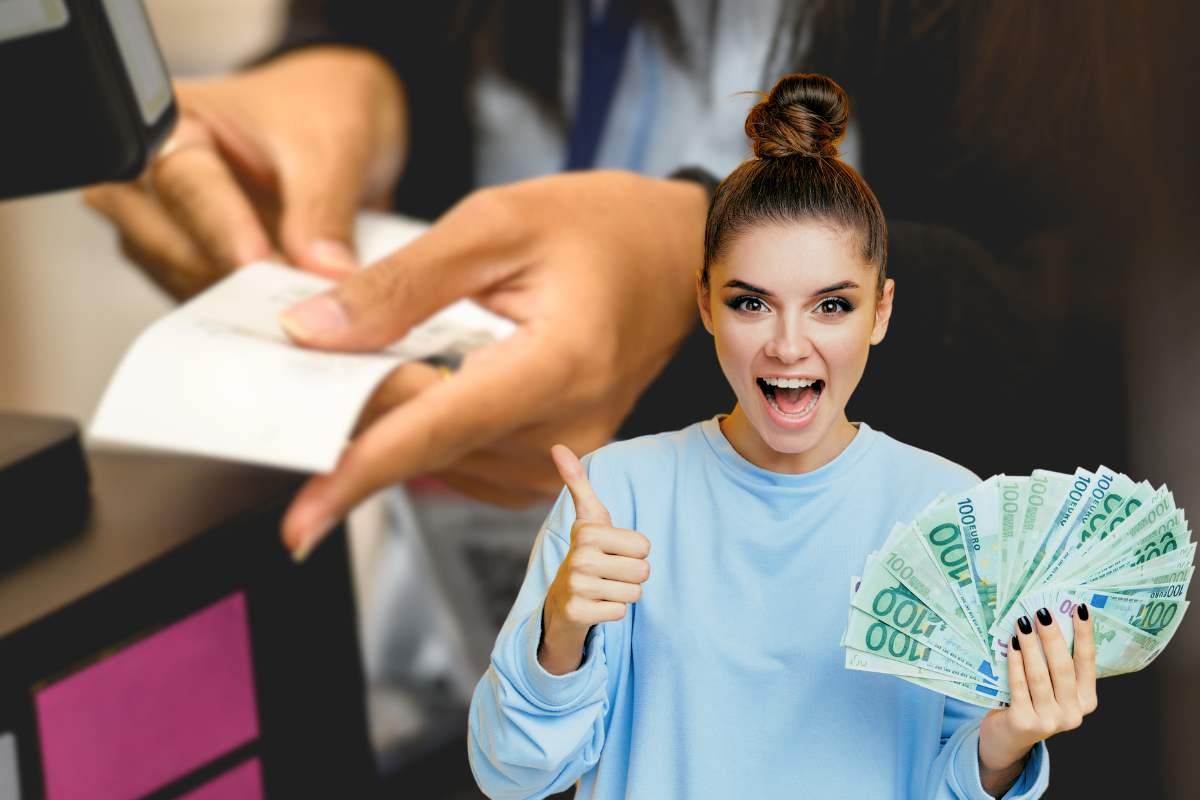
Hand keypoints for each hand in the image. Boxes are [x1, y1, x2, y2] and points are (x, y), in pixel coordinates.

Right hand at [83, 46, 406, 298]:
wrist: (337, 131)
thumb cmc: (320, 112)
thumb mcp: (334, 147)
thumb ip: (323, 209)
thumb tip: (321, 272)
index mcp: (171, 122)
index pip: (184, 184)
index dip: (223, 228)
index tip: (257, 263)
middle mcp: (151, 174)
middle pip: (166, 242)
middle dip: (231, 272)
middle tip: (295, 293)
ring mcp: (164, 225)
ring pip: (182, 278)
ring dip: (241, 297)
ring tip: (301, 301)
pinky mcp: (188, 266)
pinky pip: (205, 299)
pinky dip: (247, 308)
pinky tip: (289, 307)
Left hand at [277, 170, 705, 555]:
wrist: (674, 256)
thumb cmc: (597, 228)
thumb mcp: (495, 224)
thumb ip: (400, 282)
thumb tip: (312, 332)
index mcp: (557, 364)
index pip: (438, 430)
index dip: (360, 475)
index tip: (300, 522)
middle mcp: (569, 427)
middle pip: (430, 447)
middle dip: (361, 416)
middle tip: (311, 371)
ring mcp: (568, 453)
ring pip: (443, 461)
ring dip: (399, 420)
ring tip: (393, 357)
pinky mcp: (558, 463)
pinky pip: (469, 465)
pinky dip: (433, 432)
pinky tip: (432, 385)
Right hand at [537, 445, 650, 674]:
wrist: (561, 600)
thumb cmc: (586, 552)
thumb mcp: (587, 517)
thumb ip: (578, 482)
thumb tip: (558, 446)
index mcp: (587, 532)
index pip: (644, 545)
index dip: (635, 551)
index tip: (612, 551)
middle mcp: (579, 558)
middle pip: (643, 570)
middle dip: (632, 574)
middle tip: (610, 572)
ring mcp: (577, 587)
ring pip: (635, 593)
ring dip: (624, 592)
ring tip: (604, 587)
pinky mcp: (578, 613)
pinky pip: (621, 612)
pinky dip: (613, 610)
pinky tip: (597, 604)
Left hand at [978, 605, 1097, 795]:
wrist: (1008, 739)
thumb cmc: (1031, 703)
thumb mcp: (1052, 688)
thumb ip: (1055, 665)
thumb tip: (1048, 620)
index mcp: (1086, 701)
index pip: (1088, 662)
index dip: (1084, 635)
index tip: (1080, 608)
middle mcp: (1073, 714)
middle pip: (1063, 666)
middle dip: (1052, 636)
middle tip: (1041, 611)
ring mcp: (1050, 721)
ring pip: (1040, 675)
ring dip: (1031, 645)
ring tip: (1022, 622)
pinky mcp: (1025, 722)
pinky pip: (1019, 685)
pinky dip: (1015, 663)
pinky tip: (1011, 644)